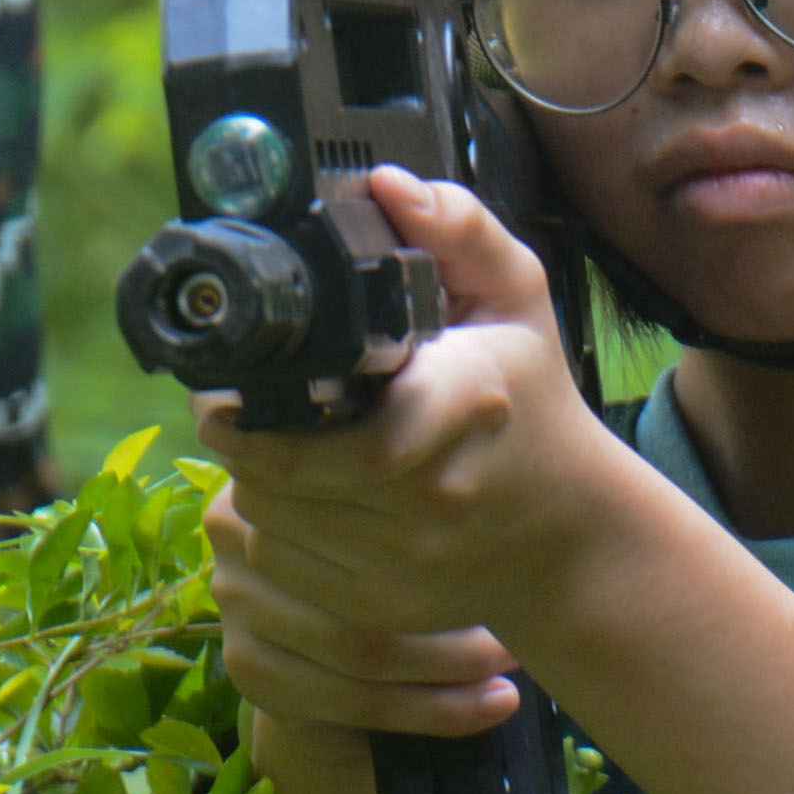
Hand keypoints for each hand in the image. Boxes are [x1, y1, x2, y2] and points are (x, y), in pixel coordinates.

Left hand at [199, 168, 654, 741]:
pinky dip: (274, 534)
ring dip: (252, 487)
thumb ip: (458, 230)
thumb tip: (386, 186)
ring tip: (261, 446)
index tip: (222, 402)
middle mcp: (434, 499)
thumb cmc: (534, 403)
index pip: (341, 443)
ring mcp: (407, 566)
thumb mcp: (516, 298)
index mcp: (461, 411)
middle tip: (226, 412)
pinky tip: (291, 498)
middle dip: (243, 446)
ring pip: (276, 529)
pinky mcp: (382, 608)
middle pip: (285, 483)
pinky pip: (289, 571)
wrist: (572, 533)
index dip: (264, 429)